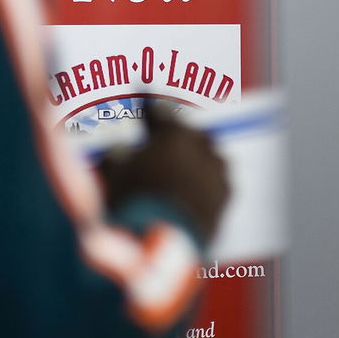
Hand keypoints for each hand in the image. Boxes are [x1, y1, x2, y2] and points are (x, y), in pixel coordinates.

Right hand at [97, 99, 230, 245]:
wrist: (166, 249)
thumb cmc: (134, 204)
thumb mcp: (113, 174)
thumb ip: (117, 156)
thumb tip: (121, 151)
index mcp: (173, 135)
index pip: (160, 109)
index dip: (149, 101)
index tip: (144, 88)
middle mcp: (201, 149)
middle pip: (190, 132)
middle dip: (176, 134)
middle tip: (162, 139)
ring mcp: (217, 175)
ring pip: (208, 157)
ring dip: (194, 158)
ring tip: (179, 168)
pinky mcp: (226, 201)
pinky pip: (215, 183)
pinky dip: (203, 182)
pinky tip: (192, 191)